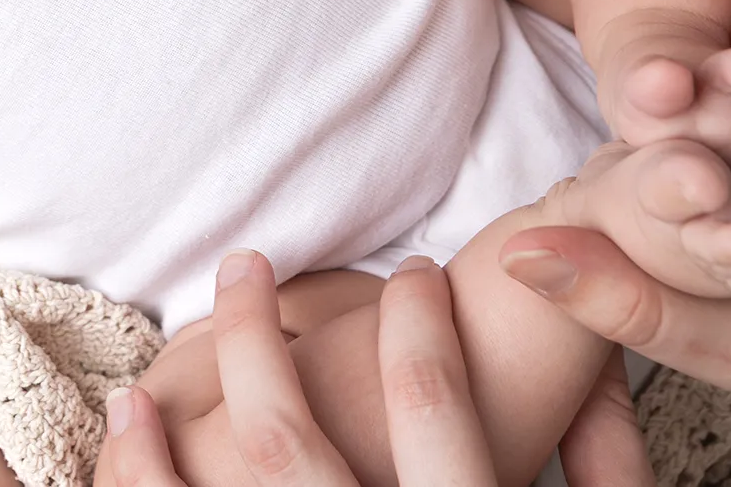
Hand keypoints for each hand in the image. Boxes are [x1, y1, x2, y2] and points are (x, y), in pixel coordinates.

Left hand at [94, 253, 651, 486]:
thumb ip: (609, 479)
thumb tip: (599, 386)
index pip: (430, 400)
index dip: (420, 322)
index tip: (416, 274)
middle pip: (284, 433)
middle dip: (252, 331)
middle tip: (245, 265)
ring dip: (151, 437)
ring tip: (134, 385)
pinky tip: (122, 468)